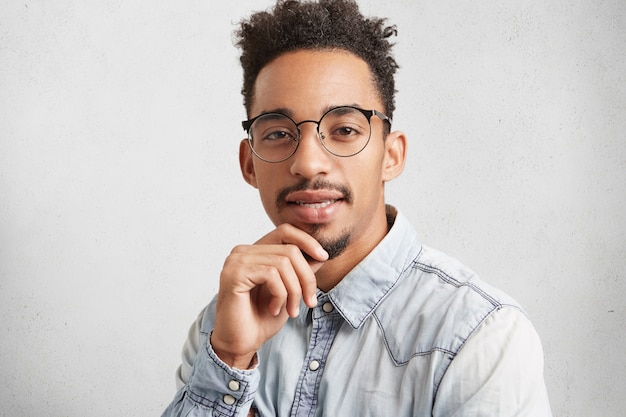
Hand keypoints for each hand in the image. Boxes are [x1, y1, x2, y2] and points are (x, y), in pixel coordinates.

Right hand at [210, 224, 327, 368]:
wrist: (240, 344)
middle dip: (306, 277)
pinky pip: (271, 274)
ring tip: (291, 310)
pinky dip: (281, 294)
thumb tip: (320, 254)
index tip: (323, 258)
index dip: (307, 241)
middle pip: (290, 250)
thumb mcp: (290, 291)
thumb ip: (300, 271)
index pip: (285, 231)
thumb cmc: (261, 319)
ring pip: (283, 263)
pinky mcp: (234, 273)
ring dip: (295, 290)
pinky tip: (274, 309)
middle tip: (310, 302)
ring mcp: (236, 261)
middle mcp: (243, 251)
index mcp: (254, 252)